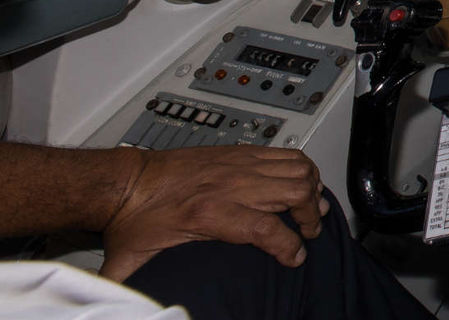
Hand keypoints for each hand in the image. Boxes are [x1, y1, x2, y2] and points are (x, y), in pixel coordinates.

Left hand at [100, 146, 324, 282]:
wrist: (127, 182)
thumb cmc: (133, 219)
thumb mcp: (136, 261)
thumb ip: (140, 289)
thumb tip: (143, 310)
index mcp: (209, 213)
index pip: (268, 230)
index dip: (289, 247)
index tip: (295, 258)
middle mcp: (231, 185)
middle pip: (295, 192)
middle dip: (311, 215)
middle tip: (310, 230)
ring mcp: (238, 165)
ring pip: (296, 168)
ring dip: (312, 187)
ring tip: (312, 204)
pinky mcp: (239, 152)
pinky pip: (285, 152)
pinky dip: (301, 166)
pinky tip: (301, 179)